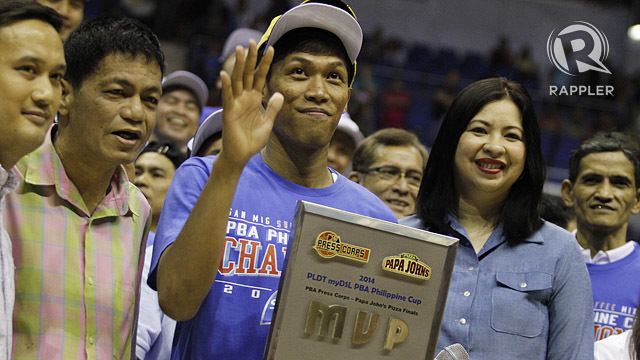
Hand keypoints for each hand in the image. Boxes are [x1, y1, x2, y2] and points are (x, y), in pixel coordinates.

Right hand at [219, 41, 283, 164]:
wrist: (241, 155)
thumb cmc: (252, 140)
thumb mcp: (268, 123)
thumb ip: (273, 108)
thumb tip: (279, 93)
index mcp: (254, 99)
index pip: (260, 77)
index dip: (265, 64)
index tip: (272, 49)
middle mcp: (244, 98)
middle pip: (247, 74)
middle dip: (250, 58)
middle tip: (251, 41)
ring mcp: (235, 104)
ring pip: (237, 81)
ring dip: (238, 66)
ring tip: (240, 50)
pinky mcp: (229, 113)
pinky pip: (228, 97)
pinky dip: (226, 86)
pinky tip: (225, 74)